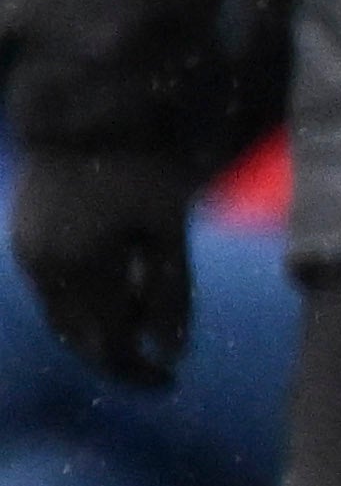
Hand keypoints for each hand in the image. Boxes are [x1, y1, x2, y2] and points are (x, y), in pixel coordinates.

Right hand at [10, 150, 189, 393]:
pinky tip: (124, 288)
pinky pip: (53, 289)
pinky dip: (86, 300)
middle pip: (78, 336)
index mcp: (78, 265)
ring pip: (62, 314)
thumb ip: (170, 293)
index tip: (171, 380)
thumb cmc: (144, 162)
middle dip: (119, 356)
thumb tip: (170, 354)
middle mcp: (42, 263)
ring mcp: (27, 249)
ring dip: (102, 328)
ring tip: (147, 322)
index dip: (137, 370)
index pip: (104, 344)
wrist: (89, 104)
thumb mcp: (170, 230)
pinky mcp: (25, 237)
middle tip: (162, 368)